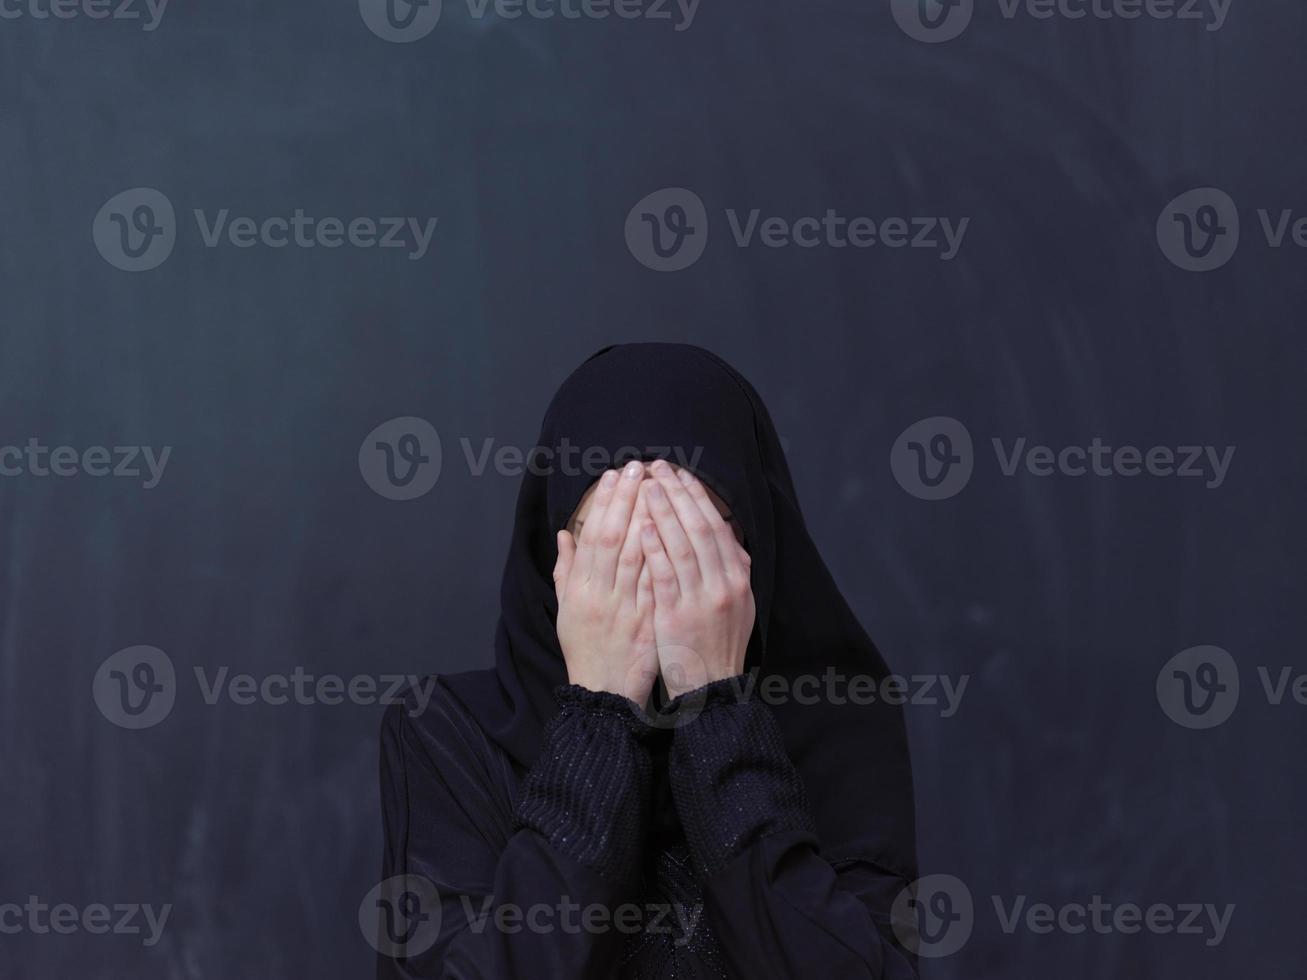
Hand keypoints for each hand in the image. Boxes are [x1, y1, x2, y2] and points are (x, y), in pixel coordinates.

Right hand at [553, 461, 658, 704]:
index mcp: (581, 590)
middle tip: (639, 468)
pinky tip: (678, 532)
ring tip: (659, 487)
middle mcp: (602, 596)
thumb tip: (565, 534)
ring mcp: (627, 610)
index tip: (615, 476)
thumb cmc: (584, 649)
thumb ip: (566, 570)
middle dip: (628, 500)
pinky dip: (668, 557)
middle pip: (616, 539)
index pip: (594, 537)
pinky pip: (660, 585)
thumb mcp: (566, 609)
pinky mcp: (649, 623)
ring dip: (650, 519)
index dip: (605, 504)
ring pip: (639, 557)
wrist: (603, 692)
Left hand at [639, 460, 754, 698]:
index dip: (697, 496)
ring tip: (645, 487)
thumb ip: (731, 567)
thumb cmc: (717, 643)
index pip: (716, 525)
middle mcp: (724, 584)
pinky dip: (654, 548)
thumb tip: (726, 532)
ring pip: (683, 545)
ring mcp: (701, 600)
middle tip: (657, 468)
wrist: (711, 689)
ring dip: (663, 512)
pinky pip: (665, 575)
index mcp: (737, 578)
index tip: (679, 473)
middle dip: (677, 494)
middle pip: (700, 527)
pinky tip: (641, 527)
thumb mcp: (737, 604)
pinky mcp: (678, 616)